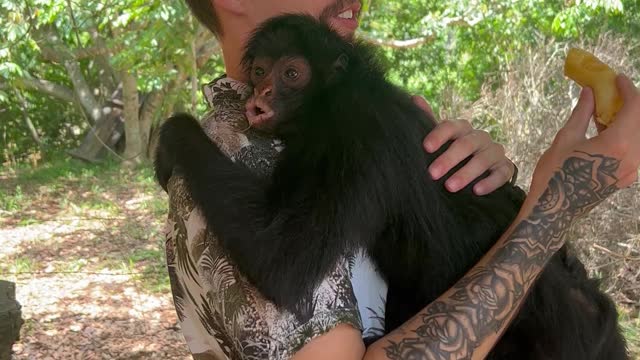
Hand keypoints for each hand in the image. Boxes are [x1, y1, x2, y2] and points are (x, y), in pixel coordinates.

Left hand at [412, 96, 515, 194]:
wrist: (481, 170)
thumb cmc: (454, 153)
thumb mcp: (441, 140)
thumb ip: (429, 121)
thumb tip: (414, 98)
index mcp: (461, 129)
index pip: (450, 126)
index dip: (438, 135)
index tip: (425, 147)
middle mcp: (479, 137)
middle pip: (465, 144)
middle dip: (448, 159)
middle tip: (432, 174)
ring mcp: (494, 151)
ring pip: (483, 159)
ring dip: (466, 173)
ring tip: (450, 187)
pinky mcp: (505, 167)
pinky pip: (501, 174)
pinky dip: (490, 182)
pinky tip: (477, 191)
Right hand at [527, 75, 639, 211]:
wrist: (554, 211)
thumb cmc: (555, 174)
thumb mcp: (566, 139)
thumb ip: (582, 114)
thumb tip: (590, 91)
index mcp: (618, 144)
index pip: (635, 108)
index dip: (628, 89)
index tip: (616, 79)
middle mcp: (632, 157)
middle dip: (631, 103)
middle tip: (612, 94)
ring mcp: (631, 170)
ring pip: (639, 137)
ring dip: (628, 121)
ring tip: (605, 115)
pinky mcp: (626, 178)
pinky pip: (634, 150)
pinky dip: (625, 136)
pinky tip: (605, 133)